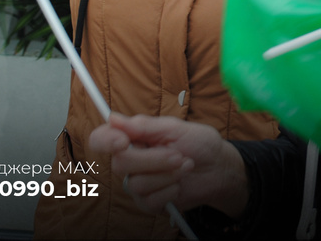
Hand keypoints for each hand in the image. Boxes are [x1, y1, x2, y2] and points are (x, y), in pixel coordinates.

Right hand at [88, 114, 248, 217]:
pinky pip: (148, 201)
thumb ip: (144, 126)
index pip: (101, 139)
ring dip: (167, 175)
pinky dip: (170, 191)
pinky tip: (180, 184)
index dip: (105, 140)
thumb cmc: (198, 143)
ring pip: (137, 184)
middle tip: (178, 155)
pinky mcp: (148, 202)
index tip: (122, 141)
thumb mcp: (175, 128)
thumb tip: (112, 118)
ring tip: (185, 165)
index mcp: (133, 137)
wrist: (218, 168)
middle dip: (154, 160)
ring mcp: (138, 183)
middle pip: (121, 164)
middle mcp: (130, 161)